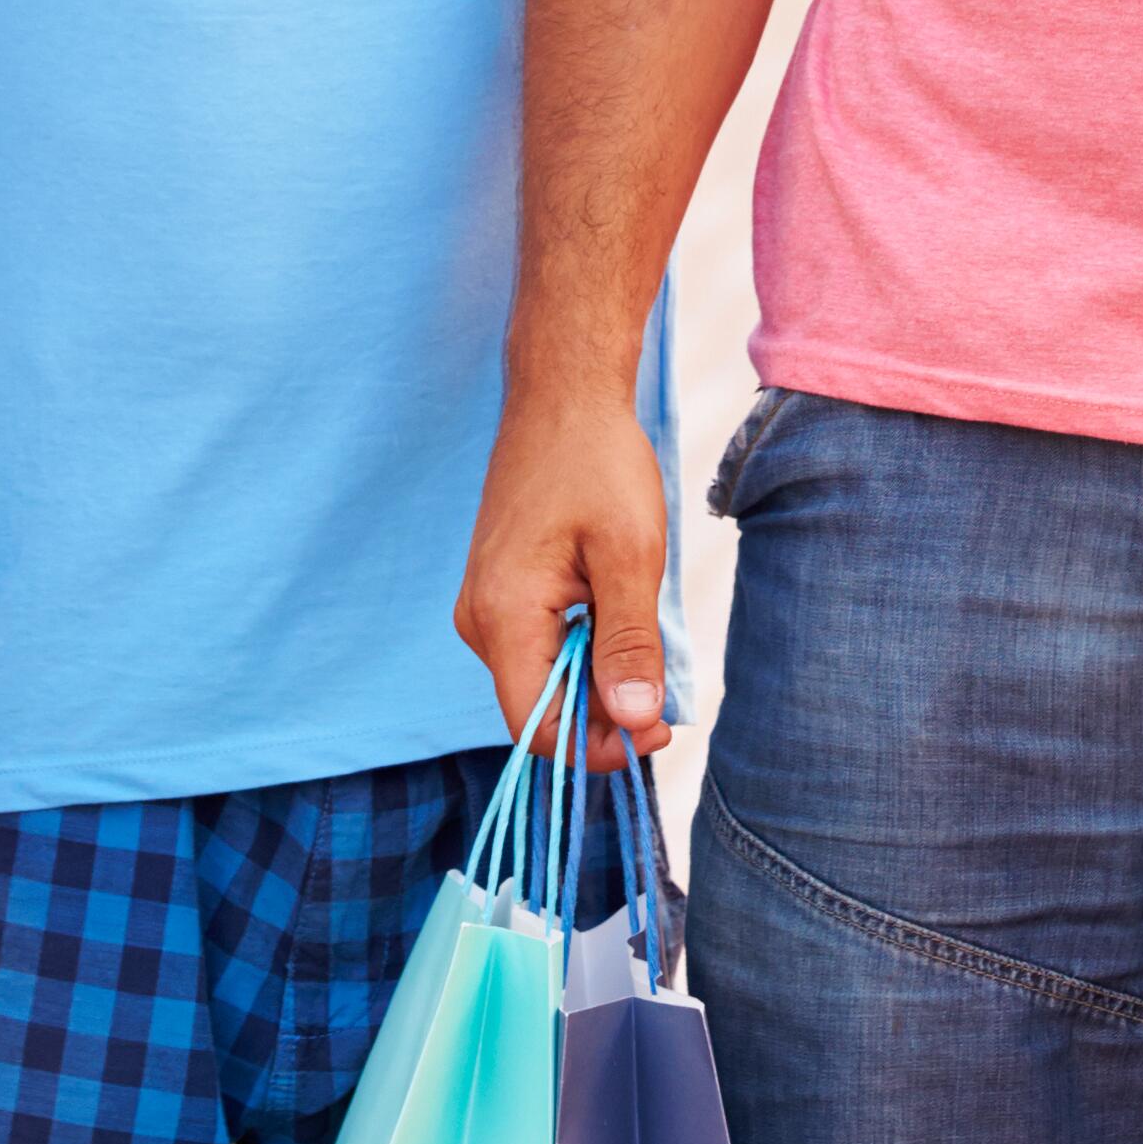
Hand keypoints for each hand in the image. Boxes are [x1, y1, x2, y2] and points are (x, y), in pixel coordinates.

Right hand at [457, 386, 668, 766]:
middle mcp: (479, 621)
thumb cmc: (598, 464)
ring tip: (640, 636)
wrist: (563, 396)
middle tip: (663, 690)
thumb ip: (628, 643)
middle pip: (538, 709)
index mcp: (502, 616)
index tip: (658, 728)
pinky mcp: (498, 592)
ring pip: (540, 680)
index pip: (537, 728)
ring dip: (595, 680)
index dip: (598, 747)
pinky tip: (613, 615)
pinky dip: (581, 651)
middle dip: (602, 715)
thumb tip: (634, 723)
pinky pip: (537, 648)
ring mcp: (484, 606)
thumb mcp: (630, 555)